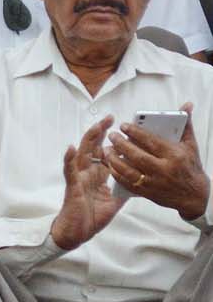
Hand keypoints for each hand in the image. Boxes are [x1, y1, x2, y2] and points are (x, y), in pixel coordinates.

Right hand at [50, 115, 124, 250]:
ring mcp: (78, 178)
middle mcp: (87, 173)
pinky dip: (69, 159)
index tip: (123, 129)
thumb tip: (139, 181)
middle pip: (94, 148)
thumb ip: (123, 190)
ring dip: (88, 139)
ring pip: (82, 154)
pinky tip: (71, 148)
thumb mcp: (114, 202)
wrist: (77, 233)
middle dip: (101, 132)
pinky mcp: (72, 186)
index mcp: (97, 176)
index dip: (113, 141)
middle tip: (110, 118)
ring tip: (96, 127)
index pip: (105, 153)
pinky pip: (70, 171)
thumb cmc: (91, 218)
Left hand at [106, 103, 211, 220]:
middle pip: (137, 155)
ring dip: (115, 159)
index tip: (124, 126)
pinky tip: (111, 165)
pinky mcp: (147, 192)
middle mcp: (164, 169)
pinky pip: (127, 183)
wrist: (194, 196)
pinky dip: (117, 174)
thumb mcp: (190, 146)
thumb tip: (187, 106)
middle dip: (121, 144)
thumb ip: (185, 125)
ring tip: (107, 149)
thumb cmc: (191, 168)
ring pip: (129, 170)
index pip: (151, 141)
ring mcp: (154, 182)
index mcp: (174, 156)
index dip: (136, 132)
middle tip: (112, 135)